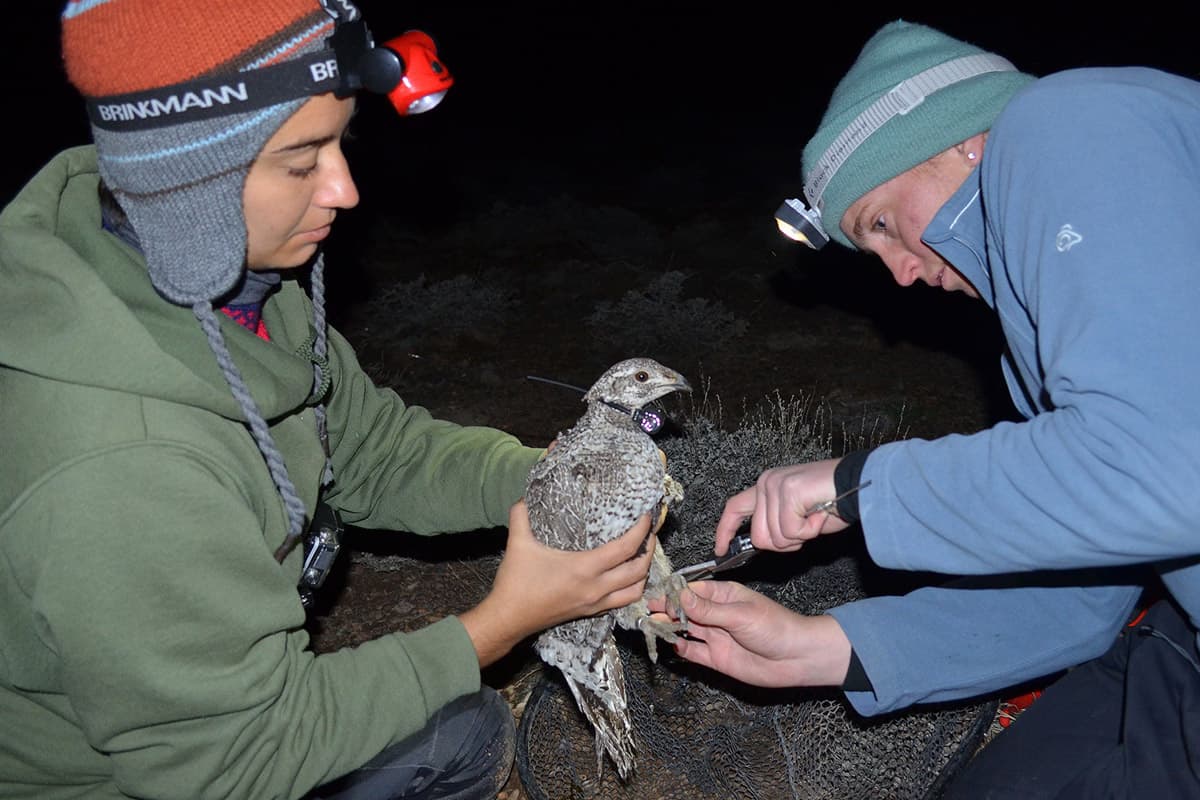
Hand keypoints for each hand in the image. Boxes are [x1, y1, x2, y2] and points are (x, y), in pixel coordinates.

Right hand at [459, 500, 654, 665]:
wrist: (508, 619)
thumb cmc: (516, 582)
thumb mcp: (518, 542)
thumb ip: (522, 514)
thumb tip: (525, 495)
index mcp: (583, 569)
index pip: (625, 548)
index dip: (640, 531)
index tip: (646, 516)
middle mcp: (595, 588)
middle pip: (638, 570)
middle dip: (649, 549)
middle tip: (649, 532)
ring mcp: (595, 603)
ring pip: (635, 590)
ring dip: (644, 572)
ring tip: (642, 554)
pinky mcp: (590, 612)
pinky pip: (622, 601)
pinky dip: (631, 587)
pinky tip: (626, 575)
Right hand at [648, 581, 850, 687]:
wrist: (797, 658)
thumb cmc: (776, 628)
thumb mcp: (740, 614)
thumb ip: (708, 609)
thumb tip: (680, 596)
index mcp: (723, 595)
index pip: (690, 590)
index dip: (672, 593)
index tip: (654, 595)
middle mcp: (716, 614)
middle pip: (683, 610)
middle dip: (664, 609)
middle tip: (643, 611)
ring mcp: (715, 636)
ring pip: (684, 630)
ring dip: (668, 628)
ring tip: (649, 626)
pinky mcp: (716, 658)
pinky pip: (693, 652)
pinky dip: (679, 648)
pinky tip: (669, 644)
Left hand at [714, 458, 847, 554]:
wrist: (858, 483)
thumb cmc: (834, 500)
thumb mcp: (797, 515)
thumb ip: (776, 524)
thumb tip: (764, 543)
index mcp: (765, 486)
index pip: (735, 508)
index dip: (725, 531)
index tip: (720, 549)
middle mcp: (765, 483)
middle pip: (759, 536)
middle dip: (784, 543)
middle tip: (805, 529)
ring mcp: (775, 486)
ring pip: (775, 537)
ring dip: (800, 537)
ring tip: (814, 518)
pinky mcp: (788, 492)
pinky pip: (790, 531)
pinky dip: (809, 532)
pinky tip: (820, 515)